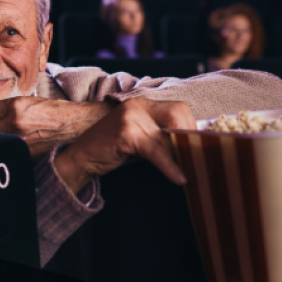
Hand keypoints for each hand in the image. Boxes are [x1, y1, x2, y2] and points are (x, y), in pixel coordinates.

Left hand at [0, 97, 113, 159]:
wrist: (74, 125)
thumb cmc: (54, 111)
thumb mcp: (29, 101)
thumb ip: (9, 108)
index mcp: (16, 106)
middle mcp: (15, 122)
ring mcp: (20, 139)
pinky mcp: (25, 152)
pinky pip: (7, 151)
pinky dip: (5, 149)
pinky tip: (8, 147)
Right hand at [54, 97, 195, 193]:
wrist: (81, 158)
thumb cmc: (112, 150)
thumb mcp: (140, 138)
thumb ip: (161, 135)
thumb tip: (192, 145)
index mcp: (142, 103)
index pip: (178, 108)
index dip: (191, 127)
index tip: (200, 147)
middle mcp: (137, 105)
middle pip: (177, 114)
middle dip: (189, 137)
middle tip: (196, 158)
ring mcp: (130, 117)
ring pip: (167, 135)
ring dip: (180, 156)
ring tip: (189, 172)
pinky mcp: (125, 133)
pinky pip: (156, 151)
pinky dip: (169, 166)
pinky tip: (178, 178)